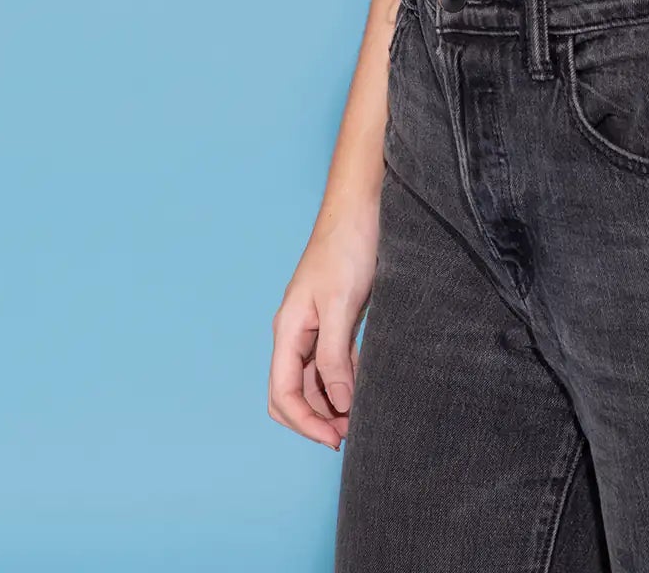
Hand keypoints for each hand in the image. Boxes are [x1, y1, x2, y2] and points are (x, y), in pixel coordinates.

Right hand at [268, 210, 379, 450]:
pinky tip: (365, 390)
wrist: (363, 207)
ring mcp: (315, 327)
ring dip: (333, 403)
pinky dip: (346, 381)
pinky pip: (334, 362)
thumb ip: (334, 355)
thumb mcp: (340, 304)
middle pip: (294, 393)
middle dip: (317, 418)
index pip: (283, 393)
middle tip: (350, 435)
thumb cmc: (348, 247)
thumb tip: (336, 403)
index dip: (305, 423)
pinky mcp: (336, 320)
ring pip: (316, 380)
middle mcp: (296, 333)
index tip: (334, 439)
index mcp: (288, 330)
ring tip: (360, 419)